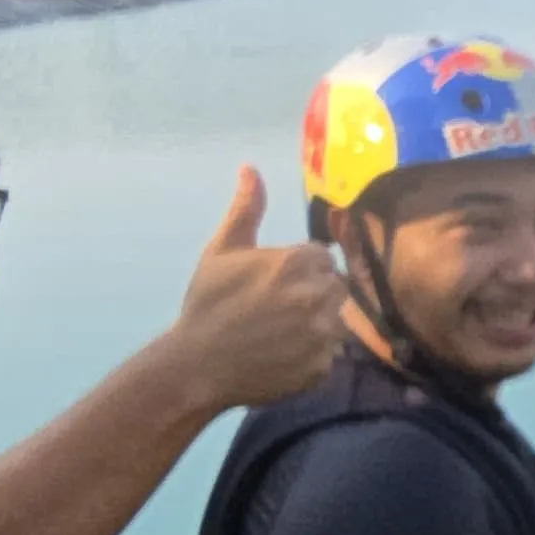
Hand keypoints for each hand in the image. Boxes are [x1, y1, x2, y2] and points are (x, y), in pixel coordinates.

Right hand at [164, 165, 348, 413]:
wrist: (196, 365)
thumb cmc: (207, 304)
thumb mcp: (221, 251)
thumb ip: (246, 209)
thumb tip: (250, 168)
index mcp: (296, 262)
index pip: (321, 256)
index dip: (301, 267)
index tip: (277, 281)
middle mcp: (317, 295)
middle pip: (335, 286)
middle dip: (314, 292)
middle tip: (280, 307)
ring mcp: (322, 334)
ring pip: (338, 320)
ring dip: (319, 322)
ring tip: (284, 331)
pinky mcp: (321, 366)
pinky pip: (330, 353)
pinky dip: (313, 354)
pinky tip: (285, 354)